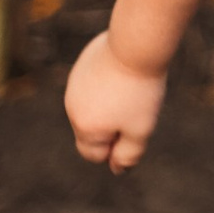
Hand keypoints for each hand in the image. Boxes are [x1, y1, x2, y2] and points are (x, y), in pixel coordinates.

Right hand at [65, 31, 167, 171]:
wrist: (136, 43)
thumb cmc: (141, 90)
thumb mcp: (140, 129)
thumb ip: (127, 154)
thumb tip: (116, 169)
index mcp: (85, 127)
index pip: (95, 154)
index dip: (117, 147)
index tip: (134, 126)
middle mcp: (72, 107)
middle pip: (92, 131)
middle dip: (113, 126)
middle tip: (135, 107)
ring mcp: (74, 85)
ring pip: (94, 107)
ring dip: (111, 105)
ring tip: (131, 88)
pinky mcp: (82, 66)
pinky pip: (95, 86)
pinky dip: (109, 85)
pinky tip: (125, 72)